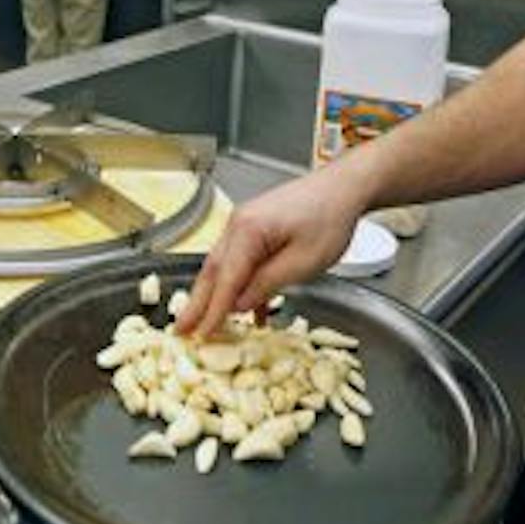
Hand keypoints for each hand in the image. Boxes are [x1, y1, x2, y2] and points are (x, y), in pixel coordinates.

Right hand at [177, 166, 367, 335]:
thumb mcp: (302, 262)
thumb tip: (238, 305)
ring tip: (200, 323)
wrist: (344, 188)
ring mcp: (245, 224)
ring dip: (212, 296)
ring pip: (223, 266)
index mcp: (248, 231)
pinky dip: (237, 285)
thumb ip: (266, 284)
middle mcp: (239, 225)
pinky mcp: (256, 228)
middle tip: (180, 330)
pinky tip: (243, 309)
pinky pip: (239, 261)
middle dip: (196, 303)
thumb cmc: (330, 219)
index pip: (225, 280)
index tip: (201, 335)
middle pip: (212, 271)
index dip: (212, 311)